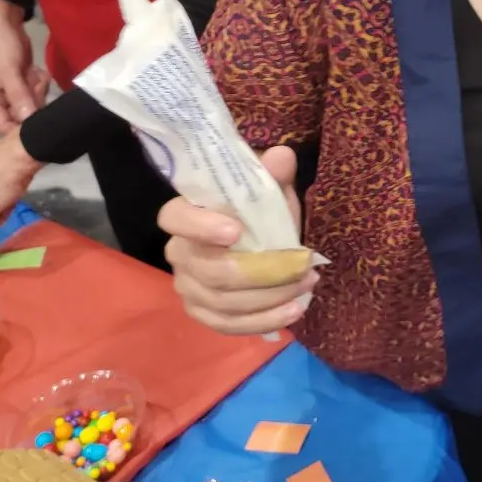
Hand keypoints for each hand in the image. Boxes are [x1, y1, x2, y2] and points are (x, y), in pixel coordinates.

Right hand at [0, 0, 48, 133]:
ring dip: (38, 89)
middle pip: (21, 114)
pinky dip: (40, 81)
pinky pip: (36, 89)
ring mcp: (12, 89)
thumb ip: (19, 97)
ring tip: (35, 75)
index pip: (2, 125)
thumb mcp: (8, 72)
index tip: (41, 125)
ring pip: (32, 102)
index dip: (20, 129)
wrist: (4, 20)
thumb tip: (28, 122)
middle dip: (33, 102)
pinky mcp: (23, 80)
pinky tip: (38, 71)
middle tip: (36, 85)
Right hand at [160, 146, 313, 336]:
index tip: (236, 231)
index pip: (174, 218)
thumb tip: (281, 157)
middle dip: (260, 272)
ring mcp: (187, 286)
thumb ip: (274, 173)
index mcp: (185, 214)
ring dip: (269, 298)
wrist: (261, 238)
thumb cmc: (260, 209)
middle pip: (208, 271)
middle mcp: (179, 252)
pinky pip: (227, 325)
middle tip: (303, 265)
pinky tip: (293, 311)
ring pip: (222, 302)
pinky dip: (262, 321)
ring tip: (307, 284)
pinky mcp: (203, 312)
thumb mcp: (270, 188)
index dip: (200, 226)